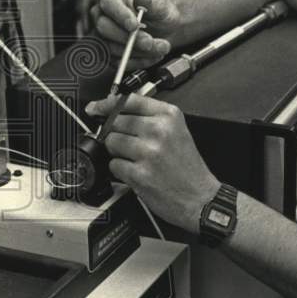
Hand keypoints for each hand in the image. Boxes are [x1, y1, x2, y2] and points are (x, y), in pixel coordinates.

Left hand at [86, 93, 219, 231]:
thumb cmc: (187, 167)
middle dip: (115, 133)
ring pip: (111, 142)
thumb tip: (114, 111)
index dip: (108, 103)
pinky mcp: (139, 173)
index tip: (96, 108)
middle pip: (116, 121)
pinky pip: (114, 165)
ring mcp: (148, 152)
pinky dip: (120, 170)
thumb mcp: (178, 131)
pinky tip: (136, 173)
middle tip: (127, 144)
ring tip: (135, 160)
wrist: (200, 197)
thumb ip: (151, 118)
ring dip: (117, 152)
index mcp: (170, 116)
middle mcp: (159, 130)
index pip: (129, 100)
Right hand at [90, 0, 179, 69]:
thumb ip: (152, 2)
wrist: (164, 28)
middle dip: (129, 39)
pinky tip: (153, 56)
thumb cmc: (159, 12)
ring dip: (139, 52)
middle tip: (150, 42)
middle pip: (104, 28)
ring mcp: (101, 34)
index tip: (135, 26)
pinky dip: (138, 62)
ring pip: (111, 48)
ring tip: (160, 48)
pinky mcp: (107, 52)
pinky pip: (117, 62)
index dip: (120, 15)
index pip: (109, 4)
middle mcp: (101, 13)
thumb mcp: (162, 5)